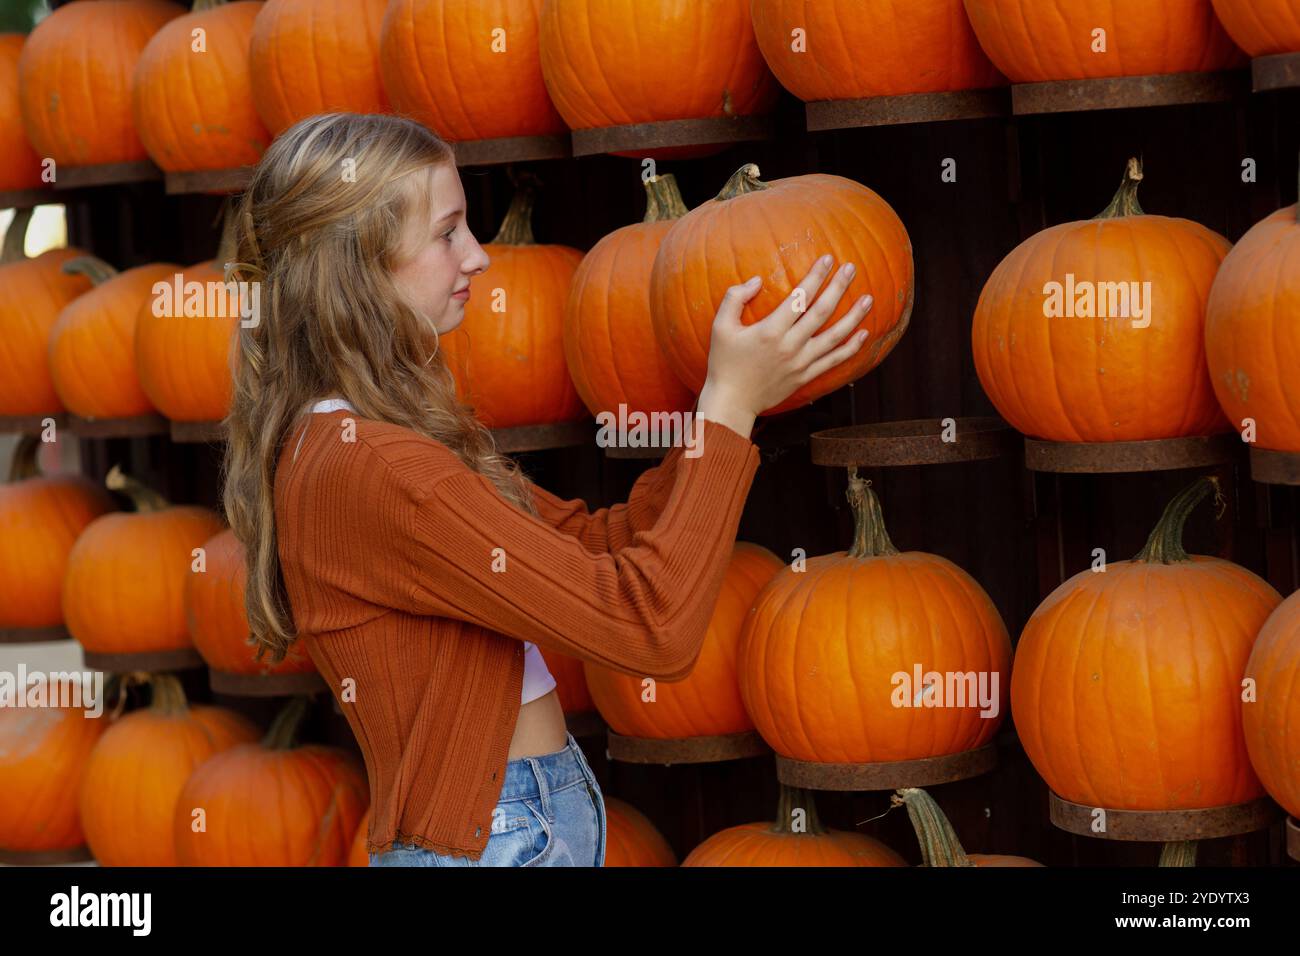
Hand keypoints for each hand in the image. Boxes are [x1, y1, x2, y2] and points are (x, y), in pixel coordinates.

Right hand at [696, 255, 873, 433]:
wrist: (732, 402)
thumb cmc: (724, 363)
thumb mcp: (720, 327)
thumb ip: (735, 298)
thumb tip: (758, 280)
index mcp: (770, 331)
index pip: (799, 298)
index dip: (816, 276)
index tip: (828, 259)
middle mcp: (790, 346)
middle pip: (821, 312)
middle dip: (838, 288)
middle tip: (851, 268)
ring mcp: (801, 363)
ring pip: (834, 337)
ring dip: (854, 316)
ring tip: (869, 299)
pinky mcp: (806, 376)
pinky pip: (834, 361)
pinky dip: (851, 347)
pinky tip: (863, 334)